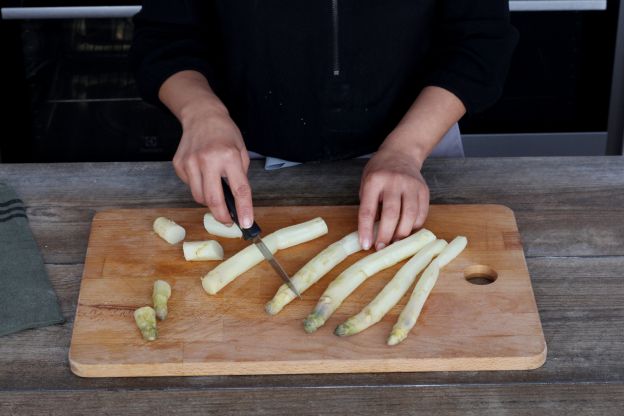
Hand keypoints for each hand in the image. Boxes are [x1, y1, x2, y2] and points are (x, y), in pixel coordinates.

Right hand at [172, 109, 253, 227]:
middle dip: (222, 215)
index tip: (246, 223)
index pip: (239, 189)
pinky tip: (202, 173)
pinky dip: (198, 186)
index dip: (243, 209)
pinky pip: (190, 186)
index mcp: (229, 156)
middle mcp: (208, 159)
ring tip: (215, 189)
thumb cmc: (225, 133)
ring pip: (199, 196)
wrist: (201, 115)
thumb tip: (237, 201)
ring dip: (209, 201)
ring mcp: (190, 162)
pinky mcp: (179, 164)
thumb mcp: (241, 151)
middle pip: (213, 199)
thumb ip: (240, 175)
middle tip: (228, 221)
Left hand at [358, 143, 428, 250]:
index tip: (365, 245)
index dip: (366, 230)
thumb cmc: (379, 172)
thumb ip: (369, 206)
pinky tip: (406, 230)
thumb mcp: (366, 184)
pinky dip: (414, 226)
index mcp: (374, 181)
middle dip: (386, 235)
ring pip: (410, 215)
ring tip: (394, 242)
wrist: (401, 154)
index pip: (368, 210)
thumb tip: (372, 234)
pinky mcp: (424, 190)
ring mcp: (411, 185)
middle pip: (392, 214)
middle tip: (381, 247)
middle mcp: (394, 182)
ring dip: (402, 233)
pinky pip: (421, 214)